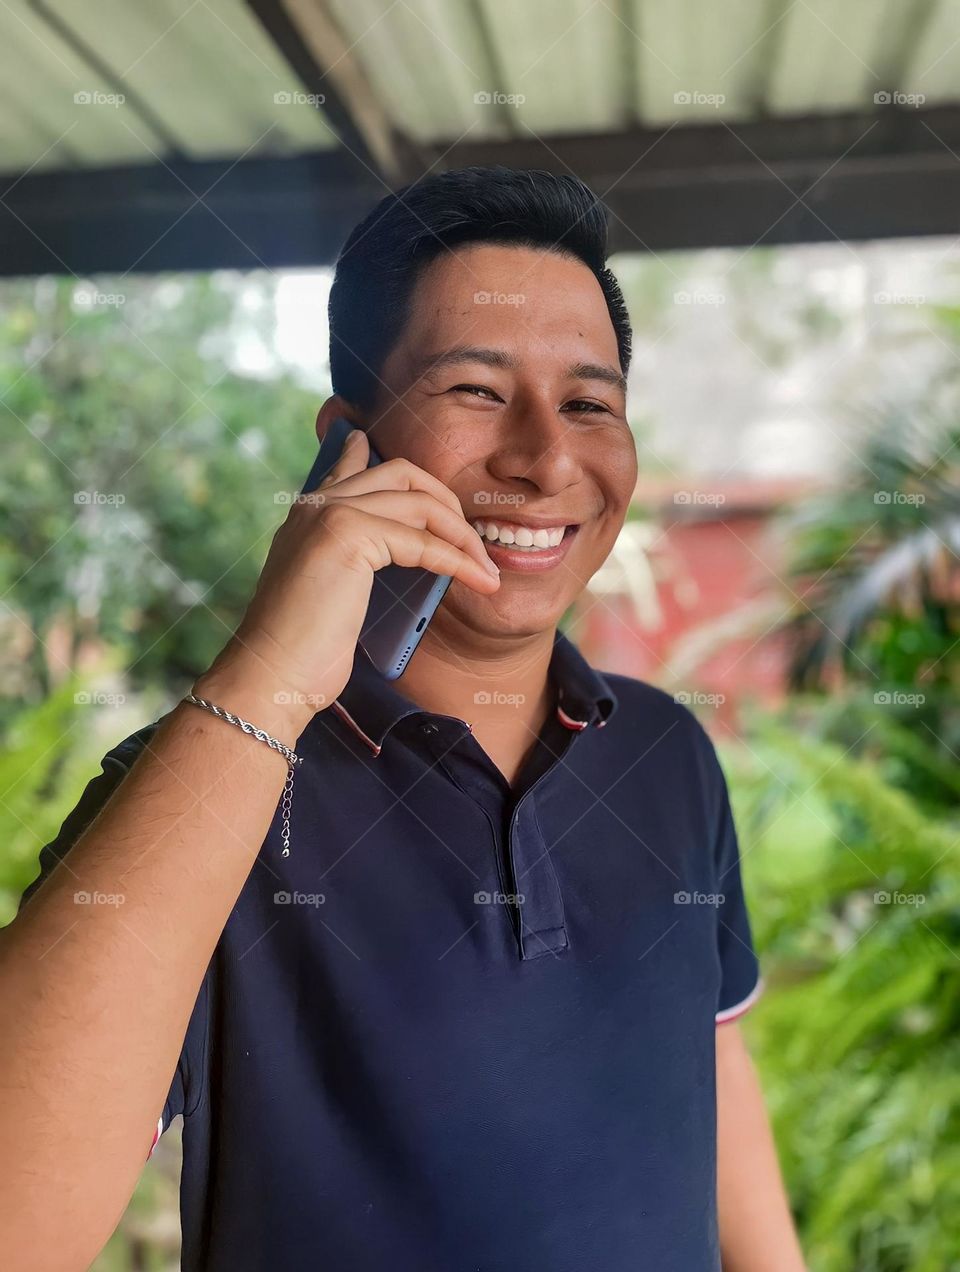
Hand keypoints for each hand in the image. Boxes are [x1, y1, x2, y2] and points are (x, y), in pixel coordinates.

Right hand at [194, 428, 499, 741]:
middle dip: (447, 501)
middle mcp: (317, 504)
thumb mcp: (331, 593)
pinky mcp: (348, 535)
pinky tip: (478, 580)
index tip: (387, 449)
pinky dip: (458, 561)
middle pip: (402, 473)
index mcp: (307, 515)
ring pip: (421, 502)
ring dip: (463, 535)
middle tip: (470, 539)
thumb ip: (355, 561)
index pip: (349, 466)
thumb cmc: (303, 650)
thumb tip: (399, 553)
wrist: (272, 674)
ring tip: (485, 567)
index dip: (374, 454)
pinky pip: (424, 541)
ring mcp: (331, 514)